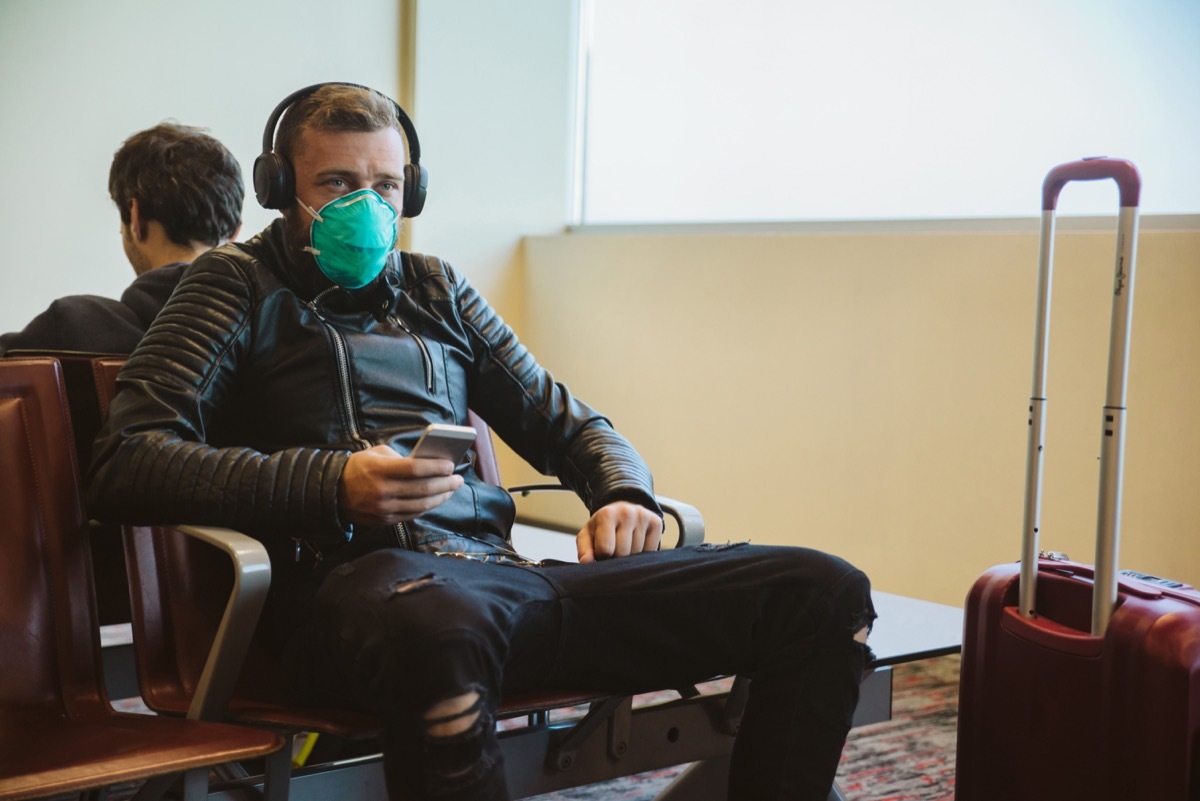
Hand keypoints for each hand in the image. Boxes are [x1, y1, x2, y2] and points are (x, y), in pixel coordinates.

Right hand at [338, 444, 463, 525]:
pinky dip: (427, 507)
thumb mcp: (376, 454)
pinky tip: (436, 499)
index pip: (415, 469)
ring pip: (421, 505)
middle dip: (445, 484)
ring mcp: (383, 508)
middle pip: (422, 489)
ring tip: (451, 489)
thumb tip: (428, 464)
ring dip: (440, 497)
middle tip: (458, 479)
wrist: (333, 492)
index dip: (436, 468)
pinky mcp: (384, 520)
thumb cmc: (359, 467)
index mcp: (380, 470)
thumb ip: (400, 458)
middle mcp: (382, 491)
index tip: (450, 465)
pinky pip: (412, 514)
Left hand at [576, 501, 662, 562]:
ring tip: (625, 545)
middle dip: (617, 558)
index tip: (602, 552)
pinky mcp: (656, 522)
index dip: (602, 557)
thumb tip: (586, 562)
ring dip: (630, 556)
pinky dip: (643, 553)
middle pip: (623, 553)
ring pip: (637, 554)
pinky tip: (637, 544)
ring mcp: (643, 516)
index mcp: (606, 515)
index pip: (605, 550)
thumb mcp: (587, 535)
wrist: (621, 509)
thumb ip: (584, 550)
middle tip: (614, 549)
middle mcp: (626, 513)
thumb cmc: (602, 527)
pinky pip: (651, 551)